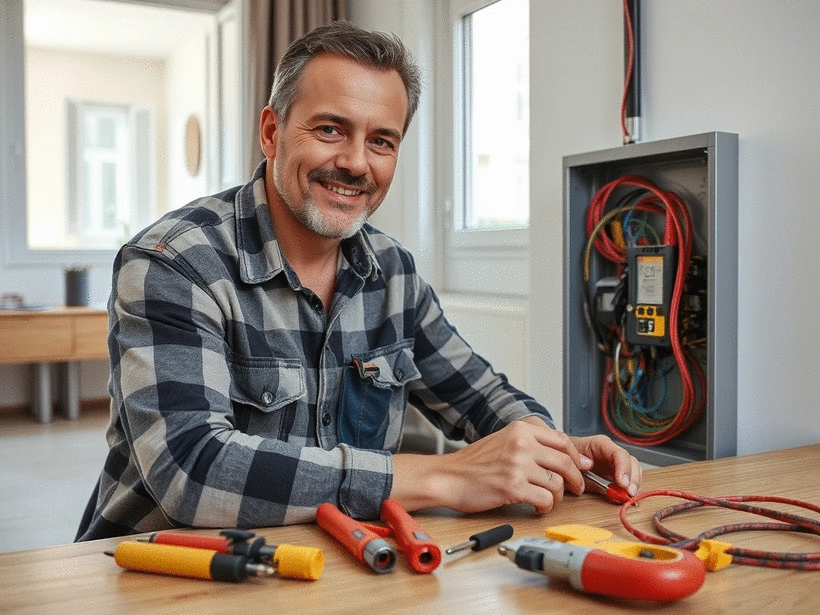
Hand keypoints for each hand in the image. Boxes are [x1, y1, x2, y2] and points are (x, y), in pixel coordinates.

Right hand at [392, 417, 592, 514]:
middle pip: (565, 461)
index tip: (581, 466)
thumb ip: (529, 443)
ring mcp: (518, 465)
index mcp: (520, 429)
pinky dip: (546, 507)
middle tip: (576, 487)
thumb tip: (560, 455)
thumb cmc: (472, 463)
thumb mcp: (502, 439)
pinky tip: (538, 507)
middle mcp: (521, 444)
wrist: (447, 477)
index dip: (576, 456)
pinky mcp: (513, 487)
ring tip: (549, 500)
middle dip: (575, 478)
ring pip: (557, 483)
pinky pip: (545, 499)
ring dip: (558, 496)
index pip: (562, 440)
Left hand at [571, 434, 642, 496]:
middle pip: (631, 462)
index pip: (618, 453)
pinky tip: (627, 497)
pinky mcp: (616, 474)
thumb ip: (583, 470)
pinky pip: (630, 480)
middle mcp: (611, 452)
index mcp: (600, 444)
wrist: (560, 460)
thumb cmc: (565, 457)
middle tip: (629, 492)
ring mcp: (615, 463)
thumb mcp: (570, 462)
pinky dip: (631, 489)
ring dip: (634, 484)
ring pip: (634, 470)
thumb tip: (597, 478)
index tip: (622, 483)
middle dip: (633, 478)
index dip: (623, 468)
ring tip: (629, 496)